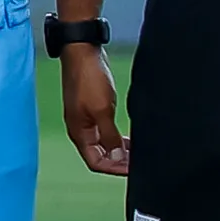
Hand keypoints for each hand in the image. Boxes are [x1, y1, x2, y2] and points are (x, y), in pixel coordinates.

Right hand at [60, 41, 126, 176]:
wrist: (82, 52)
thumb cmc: (88, 78)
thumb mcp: (102, 110)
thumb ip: (110, 135)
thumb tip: (116, 156)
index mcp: (79, 132)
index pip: (95, 162)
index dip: (115, 168)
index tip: (134, 168)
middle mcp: (81, 129)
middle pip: (99, 155)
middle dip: (119, 161)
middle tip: (140, 161)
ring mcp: (86, 119)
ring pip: (104, 144)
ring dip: (120, 149)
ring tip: (138, 151)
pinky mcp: (93, 109)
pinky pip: (105, 131)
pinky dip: (118, 137)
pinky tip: (131, 136)